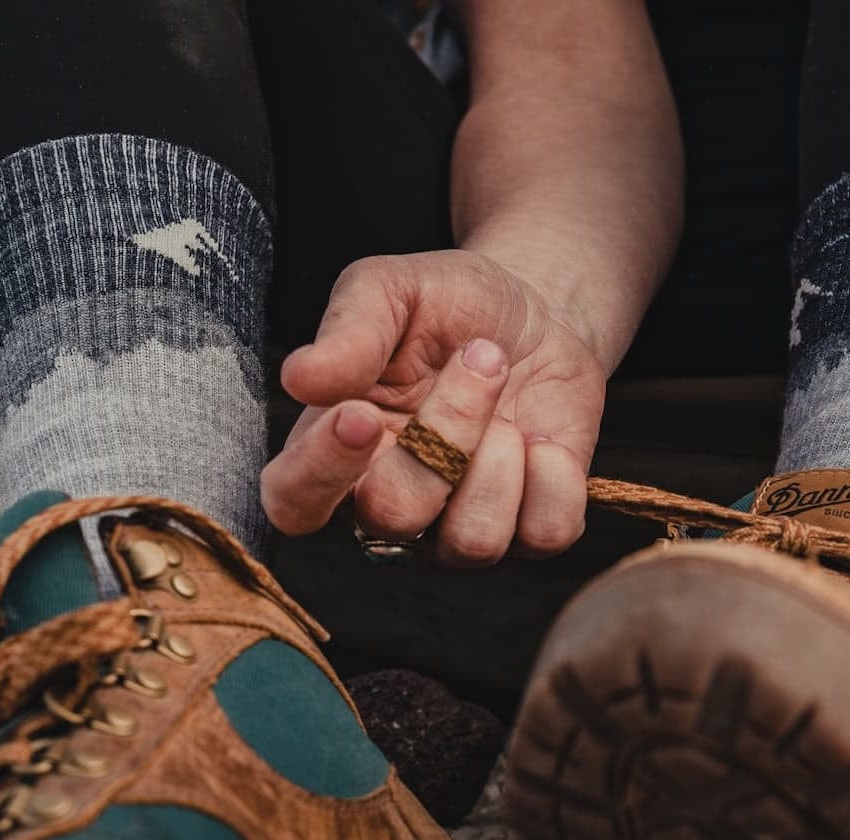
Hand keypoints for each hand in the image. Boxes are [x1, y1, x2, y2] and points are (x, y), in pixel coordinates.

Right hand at [260, 250, 607, 564]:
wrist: (537, 312)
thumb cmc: (447, 306)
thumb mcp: (391, 290)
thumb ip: (348, 331)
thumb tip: (299, 379)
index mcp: (333, 453)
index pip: (295, 505)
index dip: (321, 473)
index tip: (361, 414)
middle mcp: (391, 507)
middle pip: (394, 516)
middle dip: (444, 433)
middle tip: (480, 358)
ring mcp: (459, 531)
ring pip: (474, 539)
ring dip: (502, 457)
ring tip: (506, 394)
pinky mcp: (529, 533)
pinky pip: (544, 534)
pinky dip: (554, 477)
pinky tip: (542, 438)